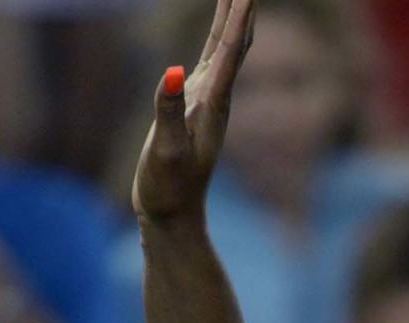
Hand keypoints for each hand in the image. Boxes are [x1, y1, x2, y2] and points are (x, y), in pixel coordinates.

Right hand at [132, 0, 254, 223]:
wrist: (173, 216)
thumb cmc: (168, 189)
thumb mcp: (166, 151)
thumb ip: (168, 112)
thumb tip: (171, 72)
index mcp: (212, 104)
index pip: (229, 49)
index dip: (238, 14)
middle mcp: (216, 98)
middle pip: (235, 42)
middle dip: (242, 6)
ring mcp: (207, 101)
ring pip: (226, 48)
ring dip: (233, 16)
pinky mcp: (195, 106)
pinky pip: (212, 60)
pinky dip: (218, 35)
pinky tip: (220, 26)